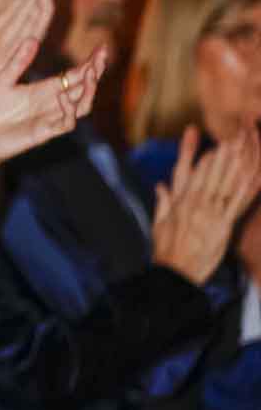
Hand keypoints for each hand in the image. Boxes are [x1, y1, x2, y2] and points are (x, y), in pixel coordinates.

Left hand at [0, 44, 104, 194]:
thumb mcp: (3, 81)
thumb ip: (18, 62)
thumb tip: (32, 38)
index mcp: (44, 91)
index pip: (74, 76)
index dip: (90, 64)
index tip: (102, 48)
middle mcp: (52, 105)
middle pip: (84, 89)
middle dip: (95, 73)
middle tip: (102, 56)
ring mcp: (49, 120)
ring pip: (81, 107)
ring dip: (89, 91)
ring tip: (91, 72)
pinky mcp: (42, 134)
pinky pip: (64, 124)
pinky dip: (68, 110)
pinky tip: (62, 96)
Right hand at [153, 125, 260, 284]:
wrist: (176, 271)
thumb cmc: (166, 249)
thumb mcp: (159, 223)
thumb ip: (163, 202)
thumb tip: (161, 186)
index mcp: (181, 202)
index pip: (193, 174)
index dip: (203, 158)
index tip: (210, 143)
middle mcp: (196, 204)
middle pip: (212, 175)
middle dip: (223, 155)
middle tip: (234, 137)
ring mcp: (212, 214)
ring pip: (226, 185)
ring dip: (236, 165)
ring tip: (244, 148)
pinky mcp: (224, 226)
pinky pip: (237, 204)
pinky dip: (246, 190)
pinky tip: (253, 177)